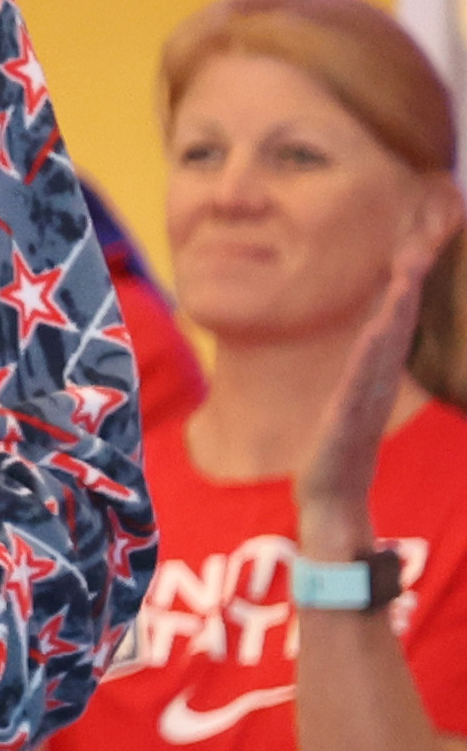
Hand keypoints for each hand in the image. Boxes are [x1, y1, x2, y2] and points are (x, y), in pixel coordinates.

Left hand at [296, 184, 461, 548]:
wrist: (333, 498)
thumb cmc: (341, 452)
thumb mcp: (352, 405)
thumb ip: (361, 377)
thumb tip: (365, 348)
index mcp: (377, 379)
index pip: (394, 329)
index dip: (404, 294)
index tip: (413, 255)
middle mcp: (378, 386)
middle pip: (396, 331)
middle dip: (406, 291)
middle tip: (418, 252)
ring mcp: (366, 402)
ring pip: (384, 351)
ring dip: (393, 315)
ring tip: (402, 280)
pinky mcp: (347, 421)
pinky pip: (360, 382)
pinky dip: (369, 356)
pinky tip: (373, 332)